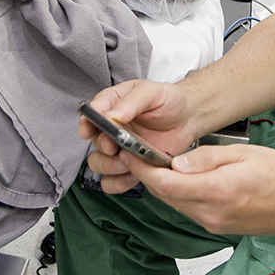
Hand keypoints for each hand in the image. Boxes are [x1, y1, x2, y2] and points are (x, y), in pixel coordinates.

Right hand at [79, 79, 197, 192]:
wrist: (187, 118)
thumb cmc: (168, 101)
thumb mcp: (152, 92)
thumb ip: (132, 101)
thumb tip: (112, 115)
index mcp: (113, 104)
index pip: (92, 112)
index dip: (87, 122)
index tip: (88, 130)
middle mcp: (111, 127)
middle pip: (93, 141)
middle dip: (103, 146)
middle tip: (115, 146)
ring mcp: (119, 148)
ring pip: (98, 163)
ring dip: (108, 166)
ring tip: (126, 162)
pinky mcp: (129, 165)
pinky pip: (112, 181)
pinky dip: (118, 183)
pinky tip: (132, 175)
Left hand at [124, 144, 274, 236]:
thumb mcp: (243, 155)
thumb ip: (207, 158)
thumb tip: (177, 161)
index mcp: (216, 190)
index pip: (165, 182)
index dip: (142, 168)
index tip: (130, 153)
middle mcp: (211, 212)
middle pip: (165, 195)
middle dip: (147, 175)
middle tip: (136, 154)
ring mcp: (213, 223)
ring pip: (175, 203)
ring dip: (163, 185)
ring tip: (156, 163)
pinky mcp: (216, 226)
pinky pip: (188, 209)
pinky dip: (179, 193)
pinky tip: (182, 179)